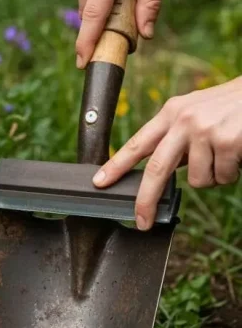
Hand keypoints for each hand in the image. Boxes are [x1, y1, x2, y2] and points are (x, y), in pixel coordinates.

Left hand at [92, 78, 241, 229]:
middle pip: (156, 169)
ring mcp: (204, 131)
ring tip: (224, 156)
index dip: (116, 165)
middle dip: (146, 199)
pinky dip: (231, 173)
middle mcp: (183, 120)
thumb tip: (161, 171)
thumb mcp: (194, 113)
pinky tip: (237, 155)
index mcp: (170, 113)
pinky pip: (222, 177)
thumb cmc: (229, 107)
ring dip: (212, 177)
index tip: (99, 182)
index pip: (136, 143)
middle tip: (142, 220)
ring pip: (197, 180)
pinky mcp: (227, 142)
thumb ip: (175, 137)